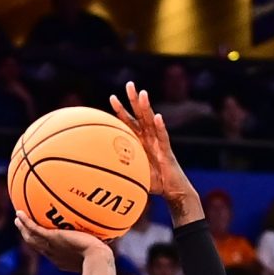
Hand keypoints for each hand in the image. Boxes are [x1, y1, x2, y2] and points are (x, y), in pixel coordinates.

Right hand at [15, 212, 110, 268]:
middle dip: (29, 236)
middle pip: (37, 245)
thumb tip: (107, 236)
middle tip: (22, 226)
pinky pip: (34, 230)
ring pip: (31, 238)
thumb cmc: (102, 256)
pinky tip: (19, 213)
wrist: (97, 258)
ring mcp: (51, 247)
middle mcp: (54, 255)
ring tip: (18, 219)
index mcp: (61, 259)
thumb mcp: (97, 249)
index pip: (49, 251)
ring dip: (23, 229)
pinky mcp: (52, 239)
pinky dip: (26, 222)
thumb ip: (97, 243)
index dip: (43, 244)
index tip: (40, 237)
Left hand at [110, 84, 197, 211]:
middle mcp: (150, 138)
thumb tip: (100, 171)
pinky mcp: (167, 151)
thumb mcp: (132, 173)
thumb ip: (120, 168)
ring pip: (151, 121)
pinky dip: (160, 127)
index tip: (112, 97)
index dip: (121, 110)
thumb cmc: (153, 183)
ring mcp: (159, 143)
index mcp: (141, 141)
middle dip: (134, 99)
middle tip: (129, 84)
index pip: (129, 122)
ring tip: (143, 94)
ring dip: (146, 107)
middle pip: (140, 115)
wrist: (173, 191)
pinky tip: (157, 117)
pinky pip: (163, 137)